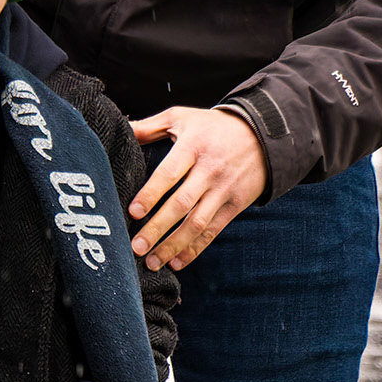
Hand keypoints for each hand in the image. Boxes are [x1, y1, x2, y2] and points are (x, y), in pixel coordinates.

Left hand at [127, 106, 267, 269]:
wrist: (262, 136)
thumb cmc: (213, 127)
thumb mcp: (182, 118)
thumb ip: (149, 127)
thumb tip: (119, 129)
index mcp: (192, 147)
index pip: (169, 174)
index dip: (151, 194)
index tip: (133, 213)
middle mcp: (209, 171)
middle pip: (181, 204)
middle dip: (157, 228)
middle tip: (136, 247)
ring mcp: (223, 190)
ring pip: (196, 224)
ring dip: (173, 246)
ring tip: (152, 262)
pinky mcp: (235, 205)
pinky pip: (213, 231)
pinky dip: (194, 249)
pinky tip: (176, 262)